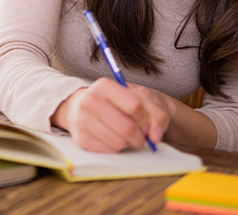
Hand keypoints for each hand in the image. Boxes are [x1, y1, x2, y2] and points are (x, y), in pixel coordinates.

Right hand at [50, 78, 175, 152]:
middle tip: (141, 135)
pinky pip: (109, 151)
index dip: (145, 118)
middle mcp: (89, 101)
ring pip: (118, 142)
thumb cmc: (119, 102)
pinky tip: (114, 139)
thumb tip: (155, 136)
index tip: (146, 121)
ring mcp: (82, 121)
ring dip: (128, 143)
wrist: (89, 107)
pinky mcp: (81, 139)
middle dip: (139, 136)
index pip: (134, 106)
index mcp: (104, 86)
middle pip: (127, 127)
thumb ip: (156, 115)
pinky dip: (117, 148)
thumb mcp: (141, 99)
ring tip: (126, 135)